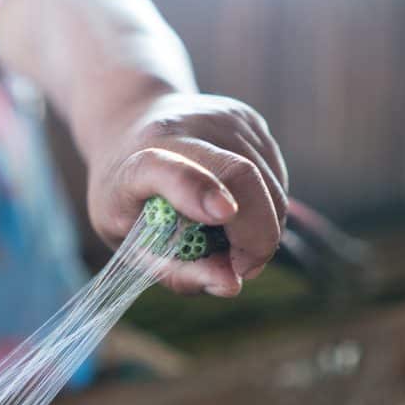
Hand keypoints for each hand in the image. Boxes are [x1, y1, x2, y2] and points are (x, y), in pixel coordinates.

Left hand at [88, 92, 287, 296]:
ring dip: (264, 228)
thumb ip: (175, 269)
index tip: (223, 215)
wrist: (128, 125)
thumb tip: (232, 286)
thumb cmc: (128, 197)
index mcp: (136, 162)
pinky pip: (276, 177)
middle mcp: (183, 129)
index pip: (165, 170)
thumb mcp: (130, 241)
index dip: (195, 190)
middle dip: (257, 235)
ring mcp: (222, 119)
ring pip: (271, 184)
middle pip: (240, 175)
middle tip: (245, 267)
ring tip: (233, 241)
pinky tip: (237, 209)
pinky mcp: (249, 119)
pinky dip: (268, 208)